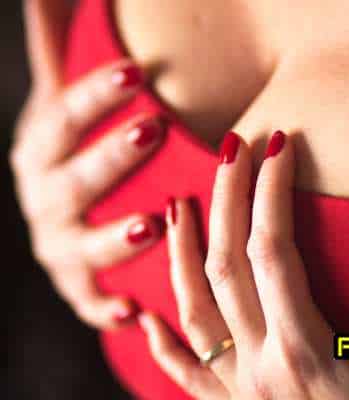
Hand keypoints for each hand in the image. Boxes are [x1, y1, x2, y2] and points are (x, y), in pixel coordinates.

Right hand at [10, 0, 165, 329]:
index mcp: (42, 155)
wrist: (69, 214)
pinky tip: (134, 312)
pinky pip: (88, 302)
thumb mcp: (66, 110)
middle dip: (110, 159)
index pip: (64, 120)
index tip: (134, 73)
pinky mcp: (75, 286)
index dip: (94, 97)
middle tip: (153, 132)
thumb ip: (61, 62)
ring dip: (113, 240)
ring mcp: (58, 248)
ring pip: (82, 246)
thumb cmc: (77, 156)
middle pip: (73, 181)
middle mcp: (44, 202)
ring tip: (150, 226)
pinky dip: (107, 309)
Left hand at [137, 130, 348, 398]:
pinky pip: (185, 372)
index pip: (273, 248)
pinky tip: (143, 317)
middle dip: (228, 198)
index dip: (273, 190)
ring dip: (178, 252)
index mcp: (305, 353)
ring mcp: (236, 389)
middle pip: (227, 263)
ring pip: (192, 306)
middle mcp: (258, 366)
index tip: (280, 143)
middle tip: (230, 149)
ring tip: (175, 206)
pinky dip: (160, 344)